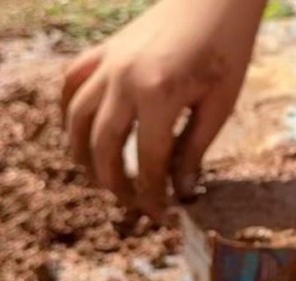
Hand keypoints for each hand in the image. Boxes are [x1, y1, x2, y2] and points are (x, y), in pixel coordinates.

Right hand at [62, 0, 264, 218]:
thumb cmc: (226, 49)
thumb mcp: (219, 105)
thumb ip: (194, 150)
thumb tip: (179, 191)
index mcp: (158, 94)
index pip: (149, 161)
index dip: (153, 194)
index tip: (161, 215)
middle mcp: (124, 79)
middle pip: (103, 146)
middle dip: (115, 183)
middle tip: (132, 202)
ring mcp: (108, 63)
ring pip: (77, 118)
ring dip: (83, 155)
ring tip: (101, 178)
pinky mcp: (104, 51)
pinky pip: (72, 85)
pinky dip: (69, 111)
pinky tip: (80, 133)